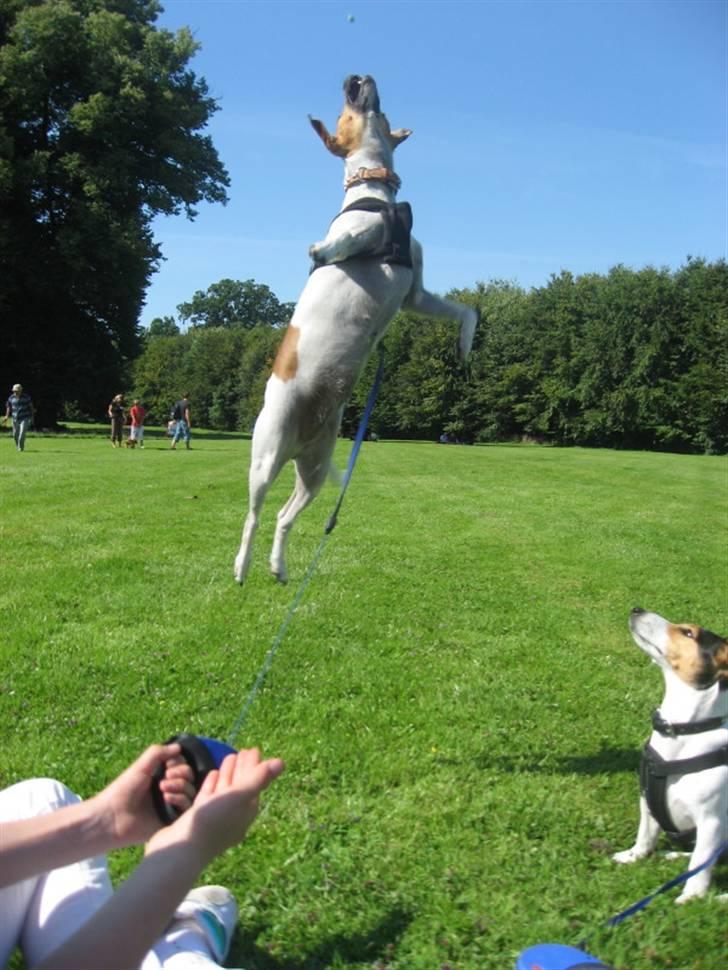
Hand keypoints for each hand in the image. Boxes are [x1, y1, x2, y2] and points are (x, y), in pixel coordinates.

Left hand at [91, 744, 194, 848]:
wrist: (113, 816)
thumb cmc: (124, 790)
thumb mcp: (141, 766)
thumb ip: (158, 753)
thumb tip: (179, 747)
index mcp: (160, 776)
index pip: (182, 764)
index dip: (179, 761)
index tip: (168, 764)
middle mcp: (168, 789)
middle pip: (189, 776)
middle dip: (181, 772)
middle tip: (166, 775)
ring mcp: (171, 804)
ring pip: (191, 790)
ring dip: (180, 785)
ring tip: (162, 788)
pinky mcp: (172, 819)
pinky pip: (187, 807)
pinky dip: (180, 798)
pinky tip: (167, 798)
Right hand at [148, 748, 283, 859]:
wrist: (178, 850)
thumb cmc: (211, 821)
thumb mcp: (237, 796)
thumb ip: (258, 779)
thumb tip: (282, 762)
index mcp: (246, 813)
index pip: (254, 784)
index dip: (255, 766)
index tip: (253, 749)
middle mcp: (233, 818)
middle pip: (241, 787)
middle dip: (243, 768)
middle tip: (243, 750)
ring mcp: (215, 819)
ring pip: (225, 792)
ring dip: (228, 774)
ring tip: (229, 757)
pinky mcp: (198, 819)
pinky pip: (210, 798)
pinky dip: (213, 784)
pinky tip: (213, 774)